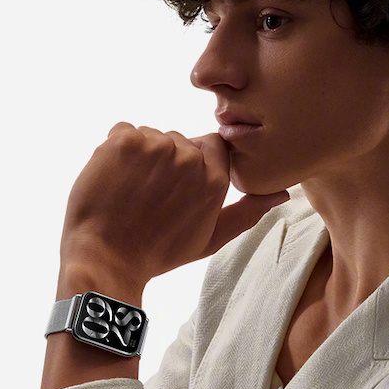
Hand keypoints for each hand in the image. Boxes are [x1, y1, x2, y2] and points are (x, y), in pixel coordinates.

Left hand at [59, 124, 288, 284]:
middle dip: (166, 161)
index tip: (176, 185)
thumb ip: (247, 212)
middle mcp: (190, 158)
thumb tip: (283, 194)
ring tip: (131, 191)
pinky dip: (116, 151)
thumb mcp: (211, 238)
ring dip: (141, 156)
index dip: (194, 163)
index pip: (213, 145)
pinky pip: (123, 131)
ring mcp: (156, 146)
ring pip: (152, 136)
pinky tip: (114, 181)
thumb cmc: (159, 253)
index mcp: (215, 179)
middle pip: (180, 140)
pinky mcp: (124, 140)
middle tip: (150, 196)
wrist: (106, 258)